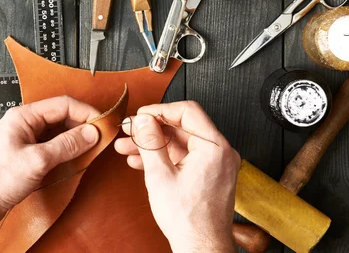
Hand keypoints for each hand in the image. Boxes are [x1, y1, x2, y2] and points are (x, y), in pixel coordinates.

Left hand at [0, 96, 99, 252]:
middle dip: (81, 125)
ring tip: (90, 148)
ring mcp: (23, 140)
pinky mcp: (24, 155)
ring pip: (56, 132)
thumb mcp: (37, 161)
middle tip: (100, 137)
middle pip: (60, 116)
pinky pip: (50, 145)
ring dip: (74, 139)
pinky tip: (73, 158)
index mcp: (22, 117)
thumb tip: (89, 133)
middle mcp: (23, 124)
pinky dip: (64, 150)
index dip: (85, 112)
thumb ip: (66, 145)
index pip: (62, 104)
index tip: (102, 123)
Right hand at [114, 102, 240, 252]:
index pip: (187, 112)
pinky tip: (142, 161)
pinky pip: (185, 156)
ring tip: (128, 147)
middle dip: (151, 129)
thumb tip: (142, 120)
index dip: (159, 110)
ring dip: (153, 144)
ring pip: (180, 143)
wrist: (200, 248)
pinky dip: (164, 156)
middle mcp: (220, 152)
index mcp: (215, 148)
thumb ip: (150, 142)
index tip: (141, 116)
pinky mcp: (209, 174)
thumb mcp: (160, 175)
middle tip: (130, 130)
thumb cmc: (188, 220)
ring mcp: (216, 164)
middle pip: (182, 127)